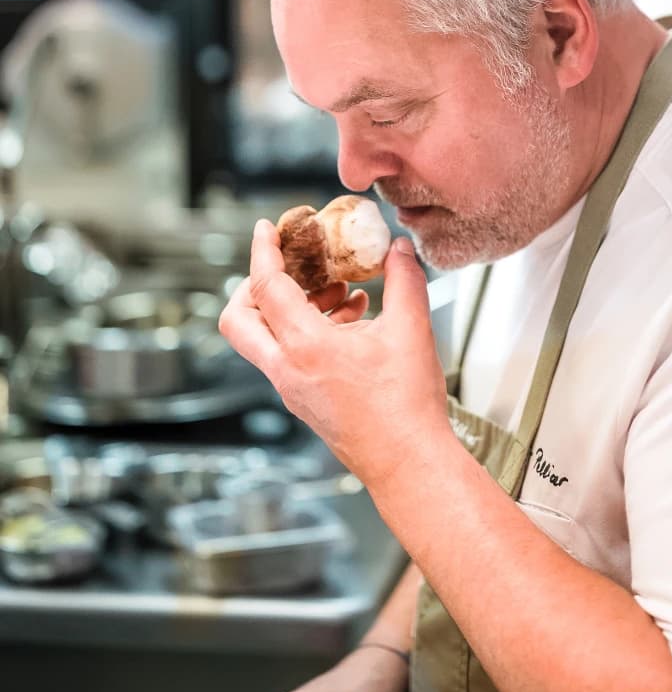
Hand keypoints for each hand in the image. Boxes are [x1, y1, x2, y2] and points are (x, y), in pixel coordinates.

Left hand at [219, 225, 449, 488]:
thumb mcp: (412, 329)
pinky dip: (307, 330)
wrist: (408, 464)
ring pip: (265, 339)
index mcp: (304, 346)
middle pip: (238, 320)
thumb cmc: (406, 405)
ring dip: (291, 307)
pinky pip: (288, 356)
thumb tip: (398, 248)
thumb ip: (404, 279)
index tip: (266, 228)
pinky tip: (353, 321)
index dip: (263, 251)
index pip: (266, 286)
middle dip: (253, 285)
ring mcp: (292, 389)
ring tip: (339, 291)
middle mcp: (286, 369)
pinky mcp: (304, 401)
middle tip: (288, 266)